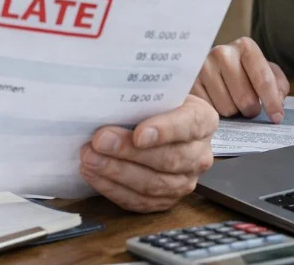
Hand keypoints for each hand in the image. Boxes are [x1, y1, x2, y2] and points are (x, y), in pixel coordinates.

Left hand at [79, 95, 217, 211]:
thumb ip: (143, 96)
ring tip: (90, 158)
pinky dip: (113, 189)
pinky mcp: (166, 201)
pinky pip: (140, 201)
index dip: (165, 130)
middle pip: (169, 159)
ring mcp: (185, 181)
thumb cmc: (156, 105)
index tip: (138, 134)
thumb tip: (111, 97)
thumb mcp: (157, 92)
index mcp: (203, 120)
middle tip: (100, 141)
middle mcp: (200, 154)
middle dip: (129, 152)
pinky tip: (94, 174)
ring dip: (117, 172)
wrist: (160, 125)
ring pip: (154, 184)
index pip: (189, 125)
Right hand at [191, 37, 289, 119]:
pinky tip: (217, 103)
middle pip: (246, 98)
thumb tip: (277, 103)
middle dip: (251, 109)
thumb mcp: (266, 72)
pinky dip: (216, 112)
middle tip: (249, 107)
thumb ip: (279, 86)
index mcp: (245, 47)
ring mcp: (203, 67)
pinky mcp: (190, 83)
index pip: (263, 80)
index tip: (276, 118)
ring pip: (227, 108)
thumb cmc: (243, 70)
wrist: (212, 65)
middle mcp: (222, 53)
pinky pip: (209, 111)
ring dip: (233, 111)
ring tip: (231, 101)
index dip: (272, 103)